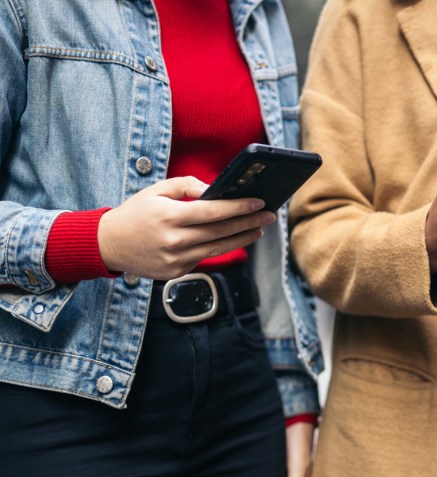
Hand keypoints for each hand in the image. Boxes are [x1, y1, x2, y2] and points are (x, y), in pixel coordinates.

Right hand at [98, 177, 273, 279]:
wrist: (109, 244)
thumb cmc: (136, 213)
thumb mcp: (156, 190)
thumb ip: (186, 186)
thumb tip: (214, 189)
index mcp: (169, 217)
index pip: (213, 212)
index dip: (239, 208)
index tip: (258, 202)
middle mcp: (174, 240)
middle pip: (221, 232)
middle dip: (249, 223)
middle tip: (268, 216)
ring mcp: (176, 260)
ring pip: (218, 249)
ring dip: (242, 239)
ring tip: (258, 229)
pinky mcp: (176, 272)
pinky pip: (204, 258)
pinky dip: (220, 248)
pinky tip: (233, 239)